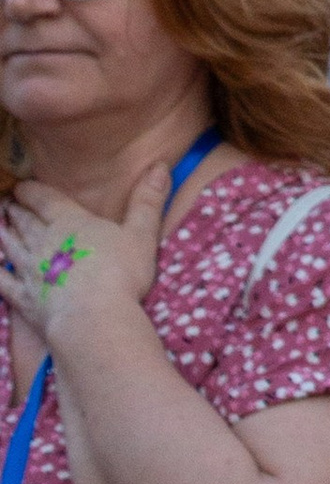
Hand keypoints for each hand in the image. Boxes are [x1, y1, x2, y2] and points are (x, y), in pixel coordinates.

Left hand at [0, 159, 175, 357]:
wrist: (93, 319)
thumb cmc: (121, 275)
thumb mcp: (141, 234)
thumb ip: (147, 201)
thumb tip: (160, 165)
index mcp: (69, 222)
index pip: (44, 199)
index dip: (31, 191)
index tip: (22, 187)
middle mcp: (43, 241)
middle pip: (24, 221)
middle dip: (16, 211)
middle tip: (9, 204)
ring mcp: (29, 270)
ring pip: (9, 246)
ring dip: (3, 234)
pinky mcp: (23, 297)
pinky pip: (2, 280)